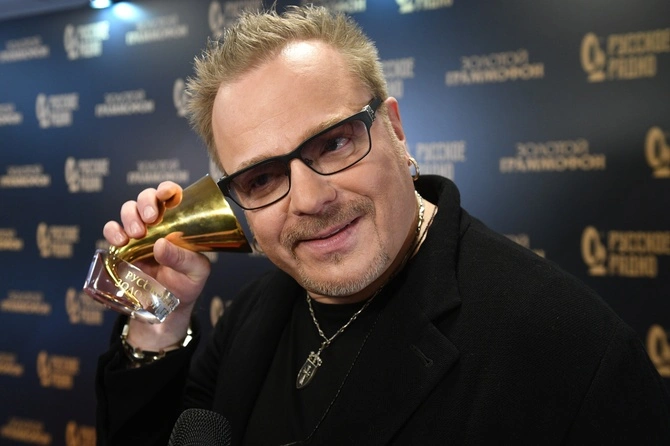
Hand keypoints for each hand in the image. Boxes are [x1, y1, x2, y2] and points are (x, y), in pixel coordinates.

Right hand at [103, 181, 210, 349]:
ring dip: (129, 216)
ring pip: (128, 210)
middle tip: (150, 219)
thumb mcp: (195, 273)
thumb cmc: (186, 285)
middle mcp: (158, 223)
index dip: (167, 189)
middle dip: (145, 202)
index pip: (173, 196)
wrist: (167, 310)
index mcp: (180, 222)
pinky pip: (111, 231)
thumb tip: (160, 245)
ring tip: (136, 234)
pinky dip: (112, 231)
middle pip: (146, 197)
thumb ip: (183, 259)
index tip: (166, 194)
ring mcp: (138, 234)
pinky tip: (119, 241)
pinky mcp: (122, 248)